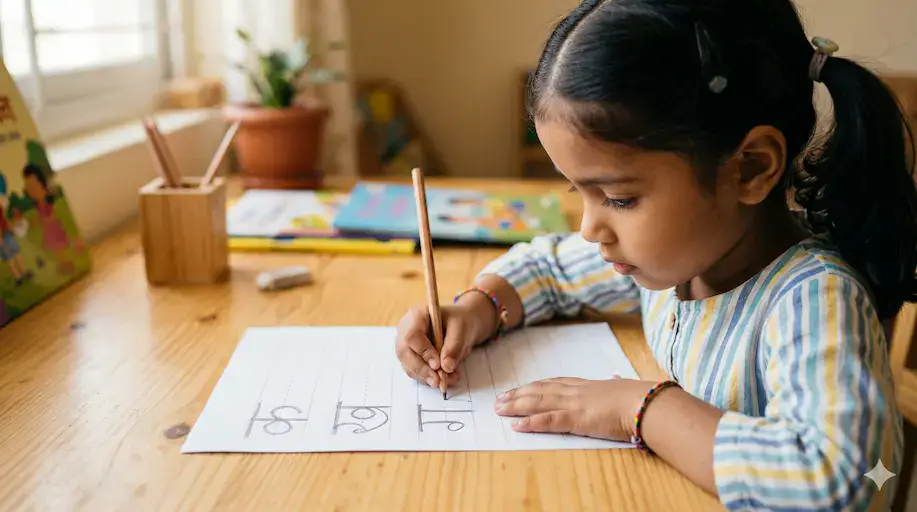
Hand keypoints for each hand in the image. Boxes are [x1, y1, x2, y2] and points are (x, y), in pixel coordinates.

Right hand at [395, 303, 481, 387]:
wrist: (459, 325)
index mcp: (416, 316)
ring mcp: (406, 345)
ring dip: (427, 377)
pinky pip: (415, 372)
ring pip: (408, 366)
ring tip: (448, 380)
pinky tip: (445, 378)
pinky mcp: (410, 358)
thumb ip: (454, 346)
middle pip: (404, 353)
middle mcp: (405, 330)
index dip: (423, 352)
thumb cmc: (458, 321)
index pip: (412, 336)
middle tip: (438, 381)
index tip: (437, 364)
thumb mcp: (461, 328)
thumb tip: (446, 367)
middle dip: (421, 370)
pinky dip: (429, 378)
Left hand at [493, 376, 655, 441]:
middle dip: (517, 395)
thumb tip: (615, 378)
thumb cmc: (638, 397)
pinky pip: (548, 421)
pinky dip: (530, 423)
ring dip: (516, 406)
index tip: (520, 388)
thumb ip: (612, 386)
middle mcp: (574, 392)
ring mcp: (573, 404)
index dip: (534, 386)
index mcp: (585, 385)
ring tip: (499, 409)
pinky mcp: (576, 419)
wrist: (644, 402)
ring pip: (537, 403)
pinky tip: (517, 425)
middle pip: (539, 391)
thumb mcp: (620, 388)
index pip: (553, 383)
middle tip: (499, 399)